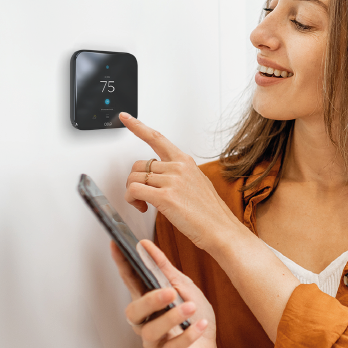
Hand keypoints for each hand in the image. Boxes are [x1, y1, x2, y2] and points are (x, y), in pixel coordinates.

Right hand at [111, 240, 217, 347]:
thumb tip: (146, 245)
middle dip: (150, 301)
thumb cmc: (193, 315)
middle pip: (134, 312)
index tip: (116, 245)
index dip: (121, 264)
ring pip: (151, 331)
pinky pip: (174, 347)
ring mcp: (155, 340)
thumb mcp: (184, 286)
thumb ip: (165, 268)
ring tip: (190, 308)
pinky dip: (189, 335)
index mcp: (148, 300)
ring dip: (171, 318)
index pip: (130, 280)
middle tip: (170, 292)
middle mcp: (146, 321)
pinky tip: (200, 325)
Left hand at [120, 112, 240, 250]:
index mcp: (185, 162)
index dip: (138, 127)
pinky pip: (134, 191)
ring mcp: (172, 181)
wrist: (221, 229)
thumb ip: (179, 174)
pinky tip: (143, 208)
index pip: (157, 139)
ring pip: (134, 179)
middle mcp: (178, 167)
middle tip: (141, 196)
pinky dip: (132, 200)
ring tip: (144, 204)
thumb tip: (161, 176)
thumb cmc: (210, 212)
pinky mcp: (165, 197)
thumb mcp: (198, 183)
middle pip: (139, 165)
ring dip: (132, 193)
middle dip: (134, 181)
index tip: (126, 118)